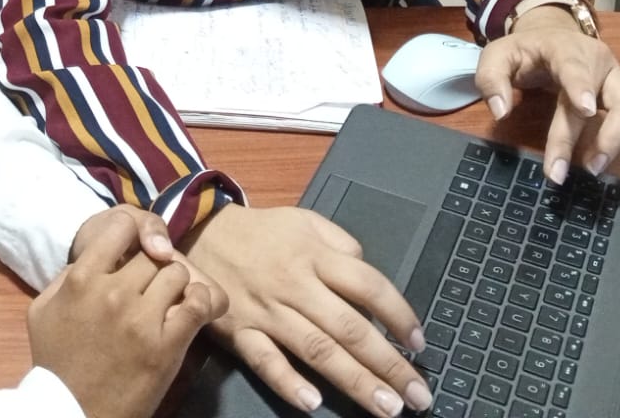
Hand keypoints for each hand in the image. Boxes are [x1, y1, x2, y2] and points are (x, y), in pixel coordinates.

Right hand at [29, 209, 225, 417]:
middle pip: (151, 255)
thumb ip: (65, 277)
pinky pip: (197, 305)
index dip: (130, 235)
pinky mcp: (167, 345)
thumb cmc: (56, 360)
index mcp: (82, 279)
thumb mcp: (43, 310)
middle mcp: (113, 292)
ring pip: (177, 274)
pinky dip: (199, 301)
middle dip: (150, 267)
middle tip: (146, 285)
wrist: (73, 412)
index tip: (131, 249)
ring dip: (173, 285)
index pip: (122, 226)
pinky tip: (190, 308)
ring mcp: (142, 319)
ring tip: (165, 301)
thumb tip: (91, 259)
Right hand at [179, 205, 431, 416]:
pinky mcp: (240, 330)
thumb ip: (342, 245)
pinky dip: (287, 382)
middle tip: (417, 396)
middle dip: (388, 365)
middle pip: (349, 327)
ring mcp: (267, 310)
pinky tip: (313, 403)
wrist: (200, 231)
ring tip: (387, 407)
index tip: (419, 344)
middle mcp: (295, 284)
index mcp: (315, 255)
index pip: (368, 285)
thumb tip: (371, 285)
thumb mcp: (305, 221)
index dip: (398, 315)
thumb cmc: (262, 232)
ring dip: (354, 381)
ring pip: (316, 349)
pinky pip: (265, 360)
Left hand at [476, 6, 619, 182]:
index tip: (584, 109)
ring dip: (619, 139)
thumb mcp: (496, 56)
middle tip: (583, 167)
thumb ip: (491, 79)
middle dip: (598, 134)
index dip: (580, 86)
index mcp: (565, 48)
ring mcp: (615, 78)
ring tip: (601, 165)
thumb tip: (501, 110)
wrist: (546, 34)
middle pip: (609, 99)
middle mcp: (598, 62)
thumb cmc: (522, 50)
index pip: (574, 66)